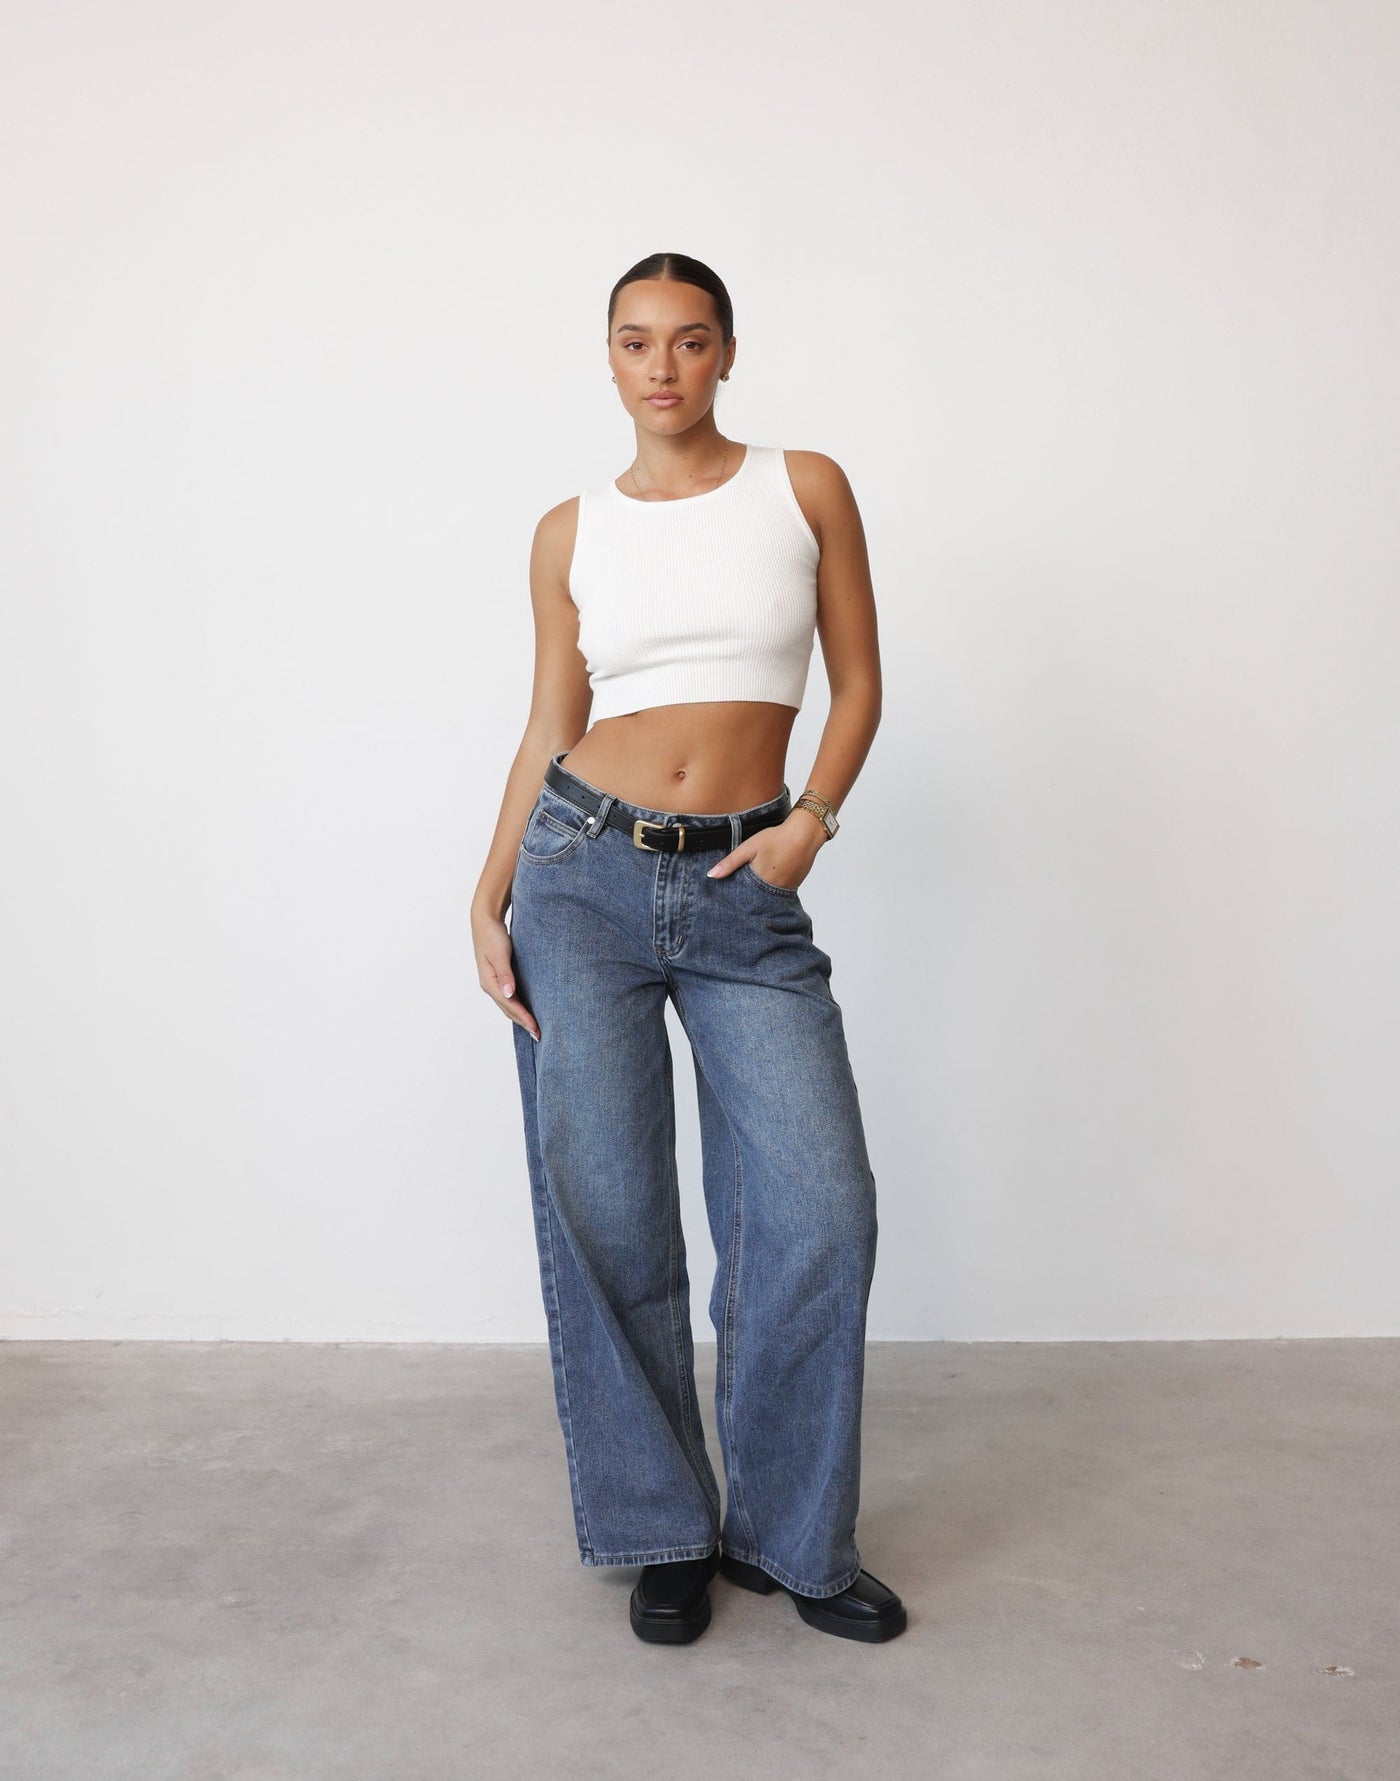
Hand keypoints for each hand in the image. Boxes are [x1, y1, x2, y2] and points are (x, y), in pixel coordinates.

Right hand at [472, 903, 539, 1040]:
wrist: (485, 920)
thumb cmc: (493, 935)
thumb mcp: (500, 954)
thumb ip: (505, 974)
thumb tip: (509, 994)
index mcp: (489, 982)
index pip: (509, 1005)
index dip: (523, 1017)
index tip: (536, 1028)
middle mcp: (490, 985)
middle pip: (508, 1009)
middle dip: (523, 1022)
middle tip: (539, 1035)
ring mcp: (493, 982)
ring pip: (508, 1005)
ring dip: (520, 1017)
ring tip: (533, 1028)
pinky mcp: (498, 977)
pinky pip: (509, 997)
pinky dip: (518, 1006)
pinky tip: (526, 1009)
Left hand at [704, 810, 825, 891]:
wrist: (805, 834)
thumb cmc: (776, 838)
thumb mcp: (749, 847)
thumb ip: (730, 863)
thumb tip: (711, 876)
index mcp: (760, 882)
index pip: (743, 898)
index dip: (735, 899)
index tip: (728, 899)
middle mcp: (774, 890)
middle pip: (756, 899)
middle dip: (747, 898)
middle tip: (740, 893)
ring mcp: (786, 889)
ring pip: (768, 897)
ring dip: (761, 893)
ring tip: (755, 884)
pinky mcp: (795, 885)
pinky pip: (779, 891)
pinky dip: (772, 887)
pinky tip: (770, 876)